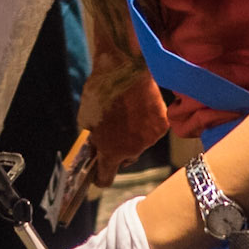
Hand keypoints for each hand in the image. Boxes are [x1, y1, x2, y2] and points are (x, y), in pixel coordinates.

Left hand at [78, 62, 168, 184]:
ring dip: (134, 135)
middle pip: (126, 159)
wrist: (125, 69)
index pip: (107, 177)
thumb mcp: (86, 119)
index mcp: (111, 151)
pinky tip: (139, 107)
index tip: (99, 178)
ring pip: (140, 143)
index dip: (101, 178)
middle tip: (112, 133)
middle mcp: (133, 150)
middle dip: (119, 150)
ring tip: (126, 113)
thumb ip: (94, 137)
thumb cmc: (101, 92)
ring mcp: (150, 138)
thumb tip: (97, 144)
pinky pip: (152, 130)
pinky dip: (146, 123)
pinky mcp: (162, 125)